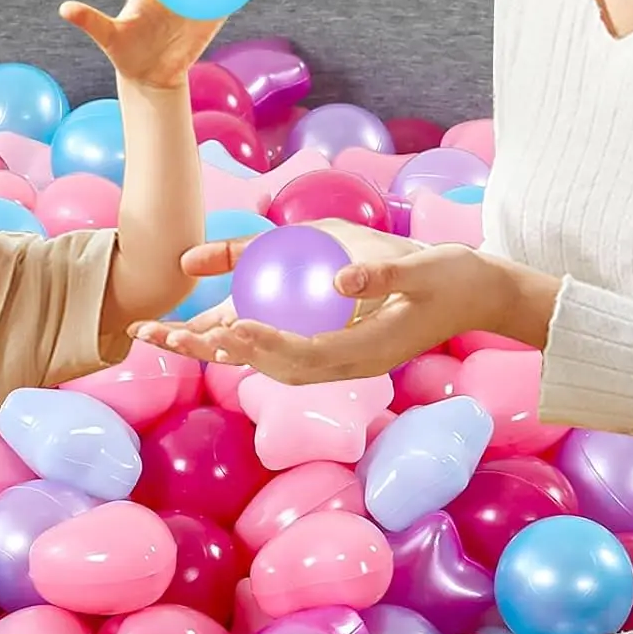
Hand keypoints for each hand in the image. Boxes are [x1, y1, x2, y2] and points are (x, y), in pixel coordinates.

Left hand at [130, 236, 544, 384]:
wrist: (476, 293)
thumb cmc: (451, 278)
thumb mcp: (423, 268)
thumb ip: (381, 274)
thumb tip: (338, 281)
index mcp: (363, 352)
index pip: (300, 356)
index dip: (260, 346)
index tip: (224, 328)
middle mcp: (342, 363)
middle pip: (264, 364)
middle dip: (211, 351)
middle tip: (156, 332)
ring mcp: (337, 356)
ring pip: (264, 359)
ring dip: (215, 347)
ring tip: (163, 332)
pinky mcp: (334, 343)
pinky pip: (279, 344)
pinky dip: (242, 336)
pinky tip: (213, 321)